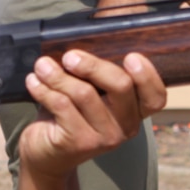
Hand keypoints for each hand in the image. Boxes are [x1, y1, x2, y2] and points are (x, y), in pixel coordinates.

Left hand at [17, 50, 165, 176]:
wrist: (47, 155)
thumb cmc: (69, 116)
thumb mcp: (89, 93)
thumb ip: (95, 73)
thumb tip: (89, 34)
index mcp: (134, 112)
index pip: (156, 96)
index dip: (148, 76)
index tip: (130, 56)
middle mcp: (125, 127)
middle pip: (121, 86)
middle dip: (93, 65)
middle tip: (69, 56)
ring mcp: (103, 137)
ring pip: (84, 94)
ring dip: (58, 75)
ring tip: (42, 66)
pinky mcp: (78, 143)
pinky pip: (62, 105)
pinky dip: (44, 89)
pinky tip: (33, 82)